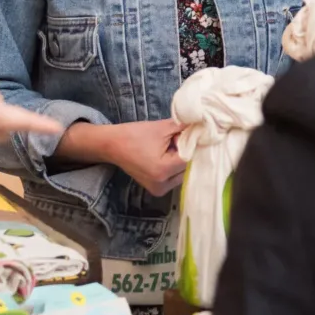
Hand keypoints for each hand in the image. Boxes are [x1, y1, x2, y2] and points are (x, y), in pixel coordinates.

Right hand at [68, 120, 186, 196]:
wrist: (112, 145)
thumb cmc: (134, 135)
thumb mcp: (161, 128)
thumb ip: (183, 127)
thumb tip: (202, 124)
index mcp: (163, 170)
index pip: (190, 158)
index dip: (193, 145)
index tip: (193, 134)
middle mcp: (162, 184)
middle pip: (188, 168)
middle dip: (188, 153)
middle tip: (181, 139)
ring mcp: (159, 190)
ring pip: (182, 175)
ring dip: (181, 161)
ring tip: (172, 147)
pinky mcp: (156, 190)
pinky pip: (173, 179)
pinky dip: (174, 168)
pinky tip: (168, 156)